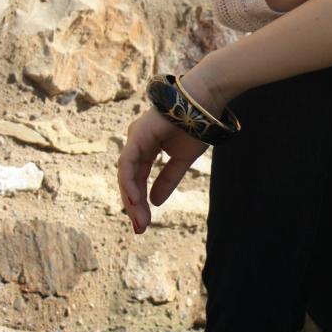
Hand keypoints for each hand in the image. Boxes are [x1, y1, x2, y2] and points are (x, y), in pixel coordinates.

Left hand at [117, 107, 207, 233]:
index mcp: (146, 149)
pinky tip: (135, 200)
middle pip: (130, 180)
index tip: (145, 224)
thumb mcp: (182, 161)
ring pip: (126, 174)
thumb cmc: (196, 126)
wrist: (205, 103)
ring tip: (140, 220)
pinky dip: (130, 183)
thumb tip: (154, 202)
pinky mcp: (137, 136)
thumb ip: (167, 180)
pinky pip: (128, 164)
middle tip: (140, 228)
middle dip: (134, 206)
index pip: (138, 180)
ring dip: (132, 199)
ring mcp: (135, 138)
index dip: (140, 202)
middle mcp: (136, 143)